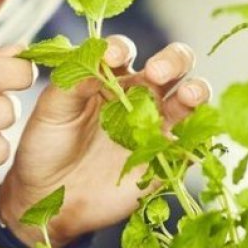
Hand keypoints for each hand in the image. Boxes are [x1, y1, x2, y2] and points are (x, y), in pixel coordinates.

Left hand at [0, 36, 211, 247]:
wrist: (51, 198)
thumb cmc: (47, 147)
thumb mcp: (51, 111)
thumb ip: (71, 82)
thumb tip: (97, 60)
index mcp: (109, 76)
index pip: (123, 51)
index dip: (121, 49)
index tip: (112, 58)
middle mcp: (139, 94)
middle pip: (171, 64)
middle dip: (173, 60)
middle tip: (158, 71)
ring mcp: (156, 124)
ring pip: (189, 97)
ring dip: (196, 90)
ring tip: (190, 95)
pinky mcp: (166, 156)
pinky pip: (193, 141)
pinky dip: (201, 134)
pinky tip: (195, 134)